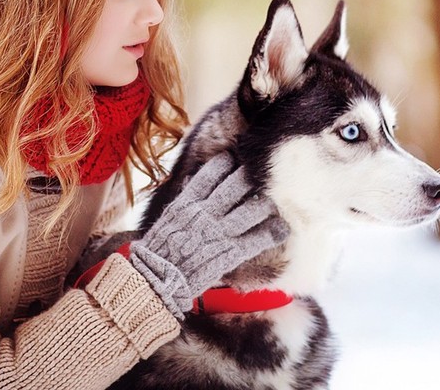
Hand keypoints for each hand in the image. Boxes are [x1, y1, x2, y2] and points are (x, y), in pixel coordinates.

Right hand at [130, 152, 288, 317]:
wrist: (158, 279)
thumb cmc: (159, 249)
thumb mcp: (167, 217)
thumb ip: (183, 198)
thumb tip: (191, 177)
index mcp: (187, 202)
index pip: (211, 173)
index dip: (225, 164)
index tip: (232, 161)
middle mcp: (205, 212)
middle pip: (236, 186)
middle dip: (249, 179)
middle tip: (257, 179)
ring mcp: (218, 232)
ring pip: (252, 209)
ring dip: (265, 205)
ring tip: (270, 205)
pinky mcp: (229, 252)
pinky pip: (257, 239)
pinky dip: (272, 233)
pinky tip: (282, 229)